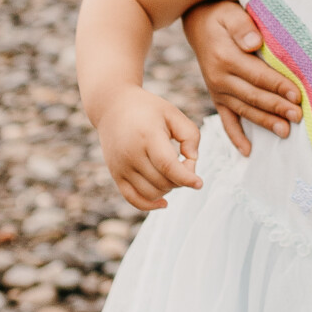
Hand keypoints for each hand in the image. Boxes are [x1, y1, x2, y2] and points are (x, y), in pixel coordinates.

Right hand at [96, 89, 202, 210]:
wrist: (112, 106)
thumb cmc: (148, 110)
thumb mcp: (173, 114)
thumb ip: (190, 136)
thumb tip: (192, 161)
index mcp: (147, 136)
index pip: (168, 166)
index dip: (186, 178)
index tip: (199, 183)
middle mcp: (131, 153)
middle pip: (162, 181)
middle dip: (180, 178)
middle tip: (184, 162)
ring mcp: (121, 166)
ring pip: (151, 193)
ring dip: (168, 188)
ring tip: (172, 172)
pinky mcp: (116, 174)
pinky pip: (134, 199)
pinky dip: (150, 204)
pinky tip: (164, 202)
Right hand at [182, 0, 301, 155]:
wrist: (198, 24)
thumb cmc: (223, 16)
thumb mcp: (231, 13)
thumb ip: (243, 27)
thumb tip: (254, 43)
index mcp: (225, 57)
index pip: (257, 75)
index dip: (278, 86)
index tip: (297, 95)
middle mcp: (219, 77)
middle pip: (253, 96)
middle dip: (277, 108)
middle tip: (298, 117)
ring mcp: (217, 90)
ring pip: (244, 110)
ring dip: (265, 122)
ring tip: (285, 132)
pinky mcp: (217, 97)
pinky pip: (226, 120)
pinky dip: (236, 136)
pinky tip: (248, 151)